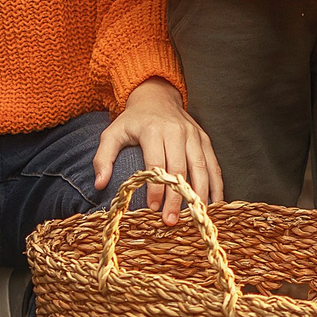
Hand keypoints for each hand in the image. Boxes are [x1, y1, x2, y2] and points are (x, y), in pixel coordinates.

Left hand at [91, 78, 224, 218]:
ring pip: (200, 167)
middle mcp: (176, 131)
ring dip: (200, 194)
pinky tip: (215, 201)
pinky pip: (213, 163)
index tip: (152, 209)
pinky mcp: (204, 138)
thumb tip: (100, 185)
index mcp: (153, 130)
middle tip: (171, 220)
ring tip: (196, 216)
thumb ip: (103, 158)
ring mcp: (193, 134)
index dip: (155, 188)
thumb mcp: (112, 133)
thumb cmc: (133, 120)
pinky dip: (216, 183)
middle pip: (180, 169)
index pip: (157, 164)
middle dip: (177, 197)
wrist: (156, 95)